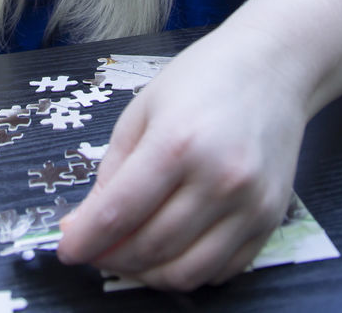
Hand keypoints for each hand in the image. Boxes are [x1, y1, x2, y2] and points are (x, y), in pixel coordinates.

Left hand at [56, 30, 306, 289]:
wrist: (273, 67)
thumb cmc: (204, 78)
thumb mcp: (143, 109)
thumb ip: (114, 168)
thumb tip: (87, 221)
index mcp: (178, 143)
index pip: (119, 212)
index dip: (86, 239)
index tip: (67, 248)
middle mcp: (219, 178)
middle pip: (150, 247)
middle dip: (110, 258)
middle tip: (94, 250)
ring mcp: (250, 204)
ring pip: (185, 272)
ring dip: (146, 274)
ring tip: (127, 256)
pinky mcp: (270, 219)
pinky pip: (221, 270)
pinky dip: (188, 272)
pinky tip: (169, 252)